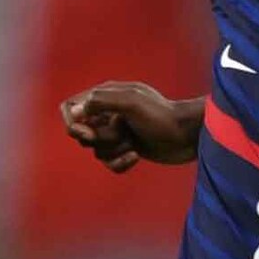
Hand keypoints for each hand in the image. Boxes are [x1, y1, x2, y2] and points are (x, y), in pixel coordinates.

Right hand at [60, 81, 204, 172]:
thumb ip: (102, 101)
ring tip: (134, 143)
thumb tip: (75, 112)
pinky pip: (108, 162)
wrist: (188, 134)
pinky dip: (120, 163)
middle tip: (122, 133)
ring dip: (113, 150)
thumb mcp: (132, 102)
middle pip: (81, 133)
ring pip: (95, 150)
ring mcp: (118, 132)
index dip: (72, 122)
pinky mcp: (126, 149)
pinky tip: (136, 156)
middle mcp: (109, 113)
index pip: (70, 107)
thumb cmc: (162, 115)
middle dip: (100, 138)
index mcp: (107, 95)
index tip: (86, 132)